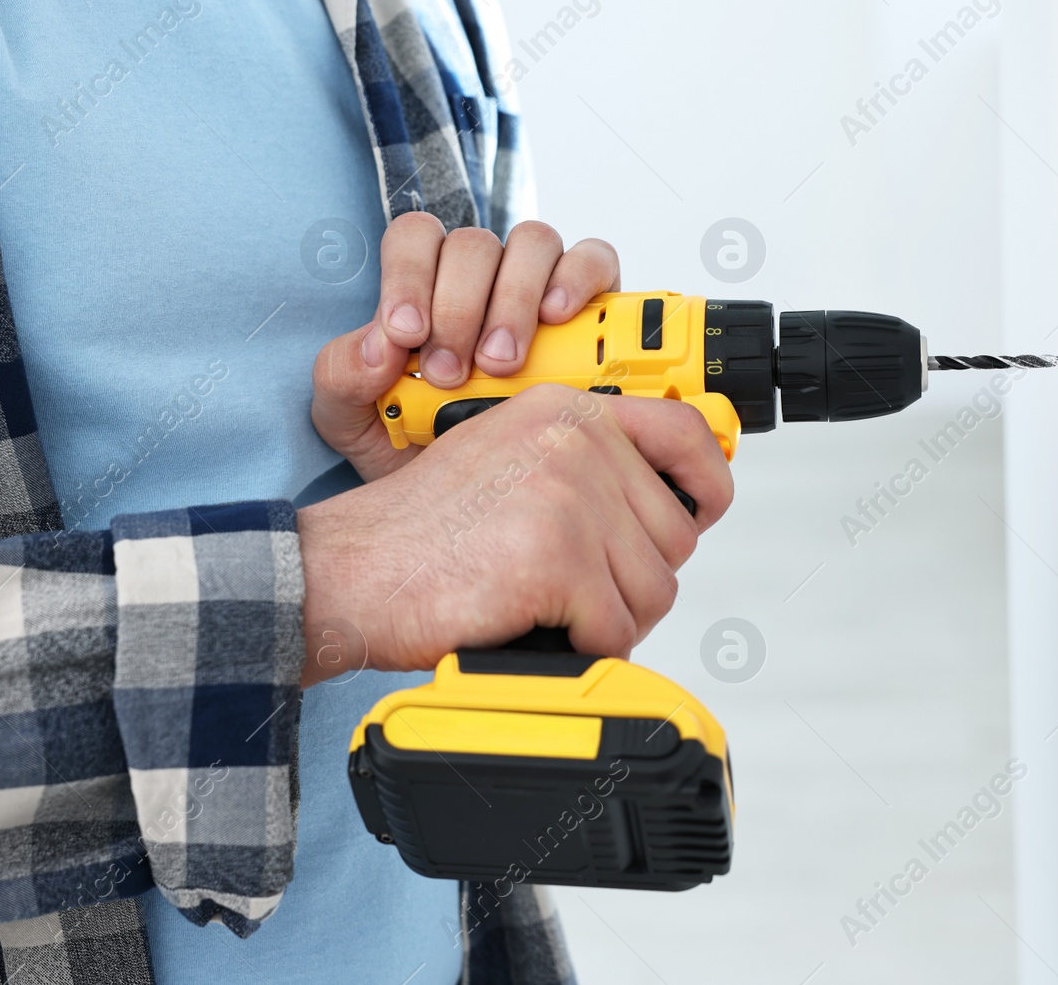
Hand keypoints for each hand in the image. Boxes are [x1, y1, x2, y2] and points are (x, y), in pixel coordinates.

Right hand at [296, 385, 733, 685]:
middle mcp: (574, 441)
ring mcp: (568, 496)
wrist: (349, 570)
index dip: (708, 484)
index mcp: (567, 409)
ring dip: (609, 619)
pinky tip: (534, 625)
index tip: (703, 510)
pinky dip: (581, 647)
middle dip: (632, 579)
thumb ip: (583, 464)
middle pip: (673, 537)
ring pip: (653, 590)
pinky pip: (616, 629)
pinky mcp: (557, 558)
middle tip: (572, 590)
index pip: (685, 435)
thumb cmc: (418, 530)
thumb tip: (665, 504)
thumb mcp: (507, 458)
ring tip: (547, 609)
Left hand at [312, 213, 621, 480]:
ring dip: (514, 299)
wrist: (480, 496)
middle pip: (472, 244)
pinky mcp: (590, 298)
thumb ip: (342, 377)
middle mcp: (481, 273)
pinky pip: (592, 259)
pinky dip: (576, 279)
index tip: (406, 334)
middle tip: (452, 374)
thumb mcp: (354, 422)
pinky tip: (558, 319)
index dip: (407, 275)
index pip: (413, 238)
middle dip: (458, 309)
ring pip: (532, 243)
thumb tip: (377, 346)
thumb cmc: (415, 444)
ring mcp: (538, 279)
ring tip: (502, 363)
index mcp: (422, 283)